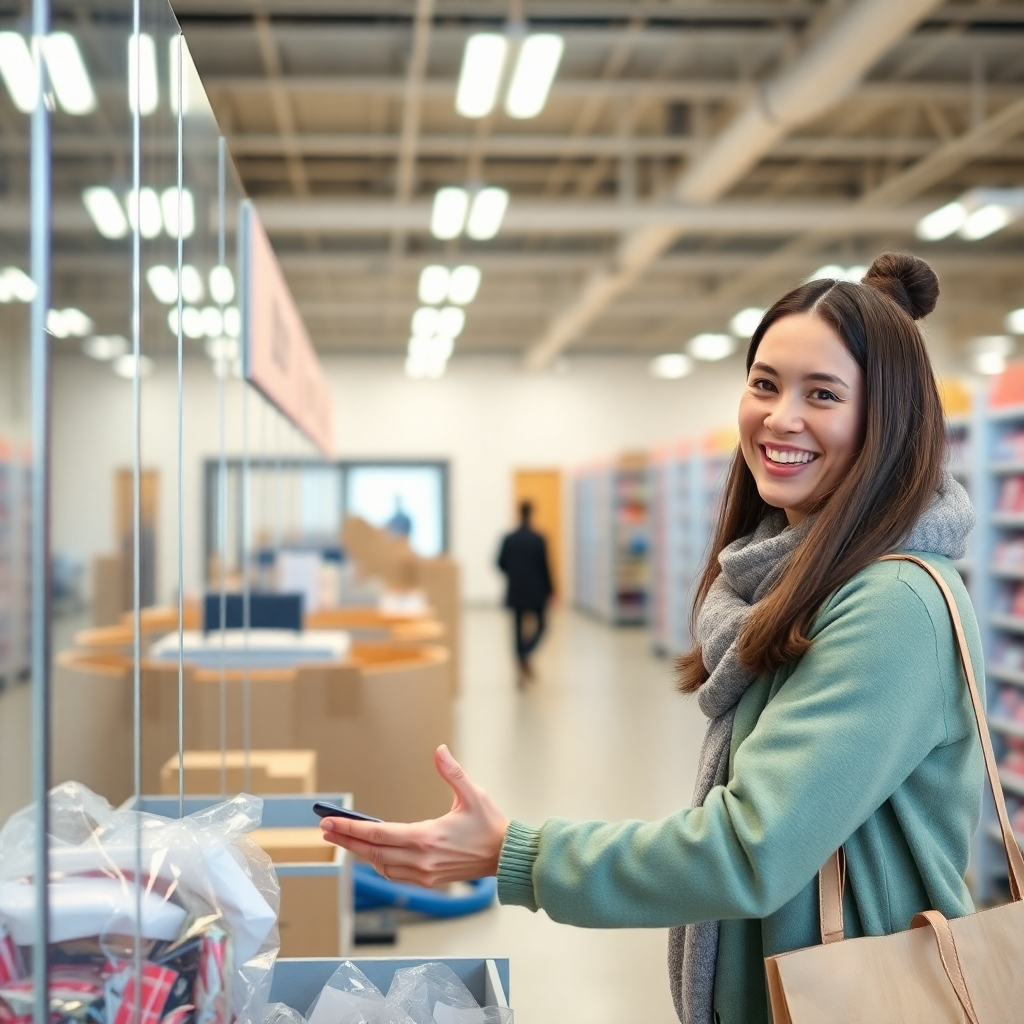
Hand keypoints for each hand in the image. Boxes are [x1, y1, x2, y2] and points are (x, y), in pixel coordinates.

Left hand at [319, 745, 508, 887]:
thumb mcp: (474, 794)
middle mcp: (421, 859)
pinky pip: (394, 873)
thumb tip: (439, 750)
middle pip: (372, 852)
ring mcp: (424, 872)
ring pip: (380, 865)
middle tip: (325, 830)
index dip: (351, 828)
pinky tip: (370, 853)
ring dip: (359, 853)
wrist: (505, 857)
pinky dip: (377, 863)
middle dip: (346, 840)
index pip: (378, 834)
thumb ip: (453, 772)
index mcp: (427, 837)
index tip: (331, 822)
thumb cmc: (490, 826)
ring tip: (342, 840)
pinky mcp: (428, 879)